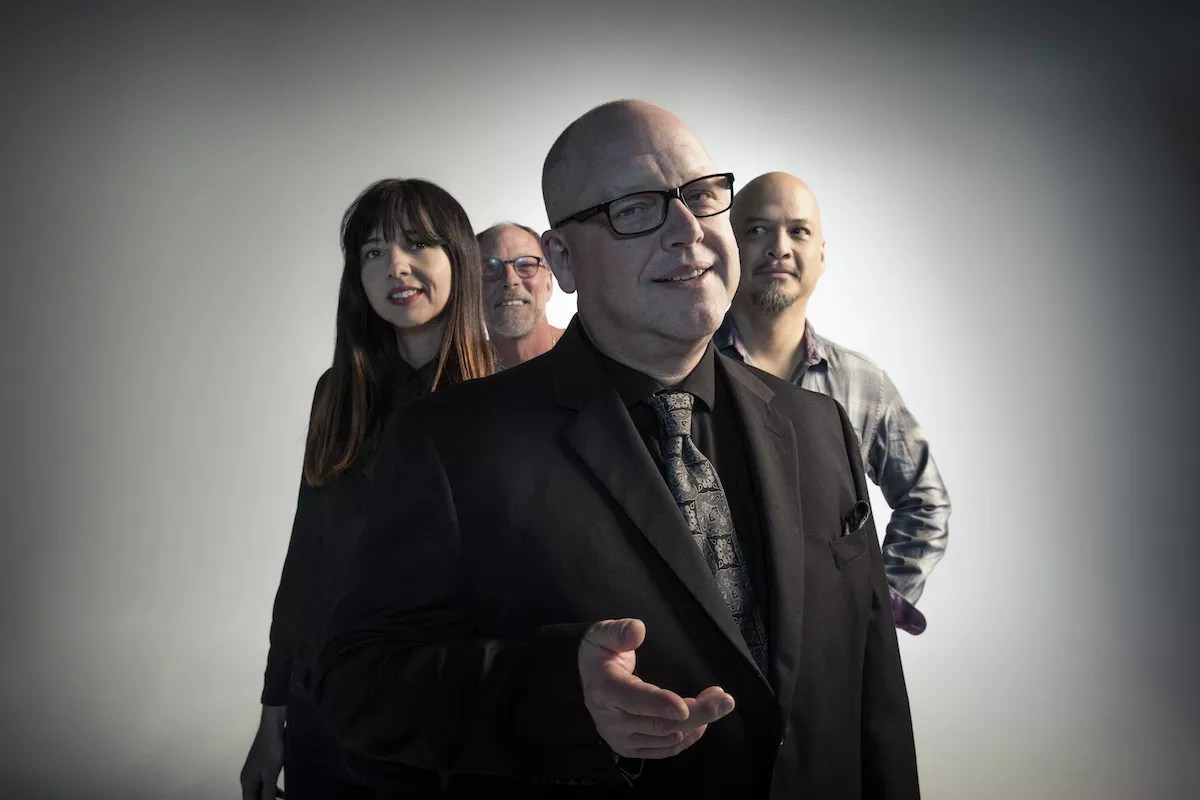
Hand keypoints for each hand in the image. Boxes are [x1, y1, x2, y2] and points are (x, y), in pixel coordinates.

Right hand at [240, 705, 285, 799]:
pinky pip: (267, 783)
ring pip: (261, 791)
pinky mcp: (264, 767)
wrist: (273, 728)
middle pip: (255, 797)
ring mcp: (256, 772)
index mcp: (247, 781)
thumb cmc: (270, 748)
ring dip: (270, 797)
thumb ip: (268, 792)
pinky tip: (284, 794)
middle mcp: (249, 778)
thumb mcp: (270, 774)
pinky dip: (274, 789)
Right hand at [578, 618, 734, 758]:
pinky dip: (689, 737)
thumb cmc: (600, 653)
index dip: (659, 704)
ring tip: (718, 700)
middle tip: (725, 699)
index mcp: (605, 689)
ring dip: (699, 721)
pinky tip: (703, 721)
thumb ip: (619, 631)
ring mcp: (621, 739)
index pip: (633, 699)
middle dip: (697, 713)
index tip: (685, 706)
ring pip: (668, 737)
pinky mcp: (632, 749)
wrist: (586, 680)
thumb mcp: (602, 634)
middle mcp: (611, 720)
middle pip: (660, 723)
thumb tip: (638, 630)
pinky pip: (667, 749)